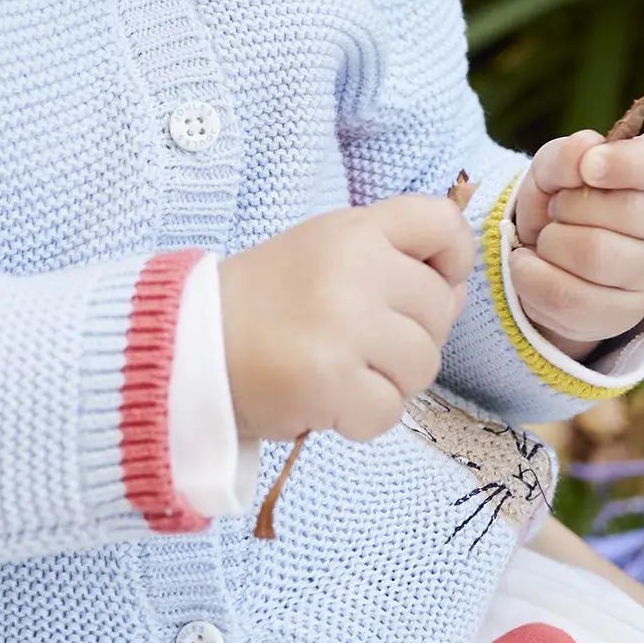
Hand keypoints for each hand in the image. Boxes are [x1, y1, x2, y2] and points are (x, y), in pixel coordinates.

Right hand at [218, 196, 474, 444]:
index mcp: (353, 230)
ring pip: (422, 365)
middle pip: (440, 308)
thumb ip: (389, 262)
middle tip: (358, 344)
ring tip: (341, 373)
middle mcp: (355, 269)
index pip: (444, 223)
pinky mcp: (332, 380)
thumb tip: (456, 291)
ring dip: (389, 381)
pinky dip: (362, 418)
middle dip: (410, 336)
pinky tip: (327, 402)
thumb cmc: (259, 304)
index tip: (425, 283)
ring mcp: (345, 325)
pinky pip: (390, 411)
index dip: (450, 259)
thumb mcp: (321, 253)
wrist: (187, 347)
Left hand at [512, 130, 643, 360]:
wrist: (552, 257)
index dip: (626, 163)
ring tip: (550, 237)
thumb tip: (583, 155)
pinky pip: (569, 297)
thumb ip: (565, 154)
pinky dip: (532, 276)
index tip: (589, 168)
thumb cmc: (566, 199)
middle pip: (624, 212)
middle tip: (559, 207)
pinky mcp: (625, 314)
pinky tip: (530, 263)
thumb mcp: (556, 167)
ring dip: (552, 241)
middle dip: (570, 205)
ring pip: (594, 256)